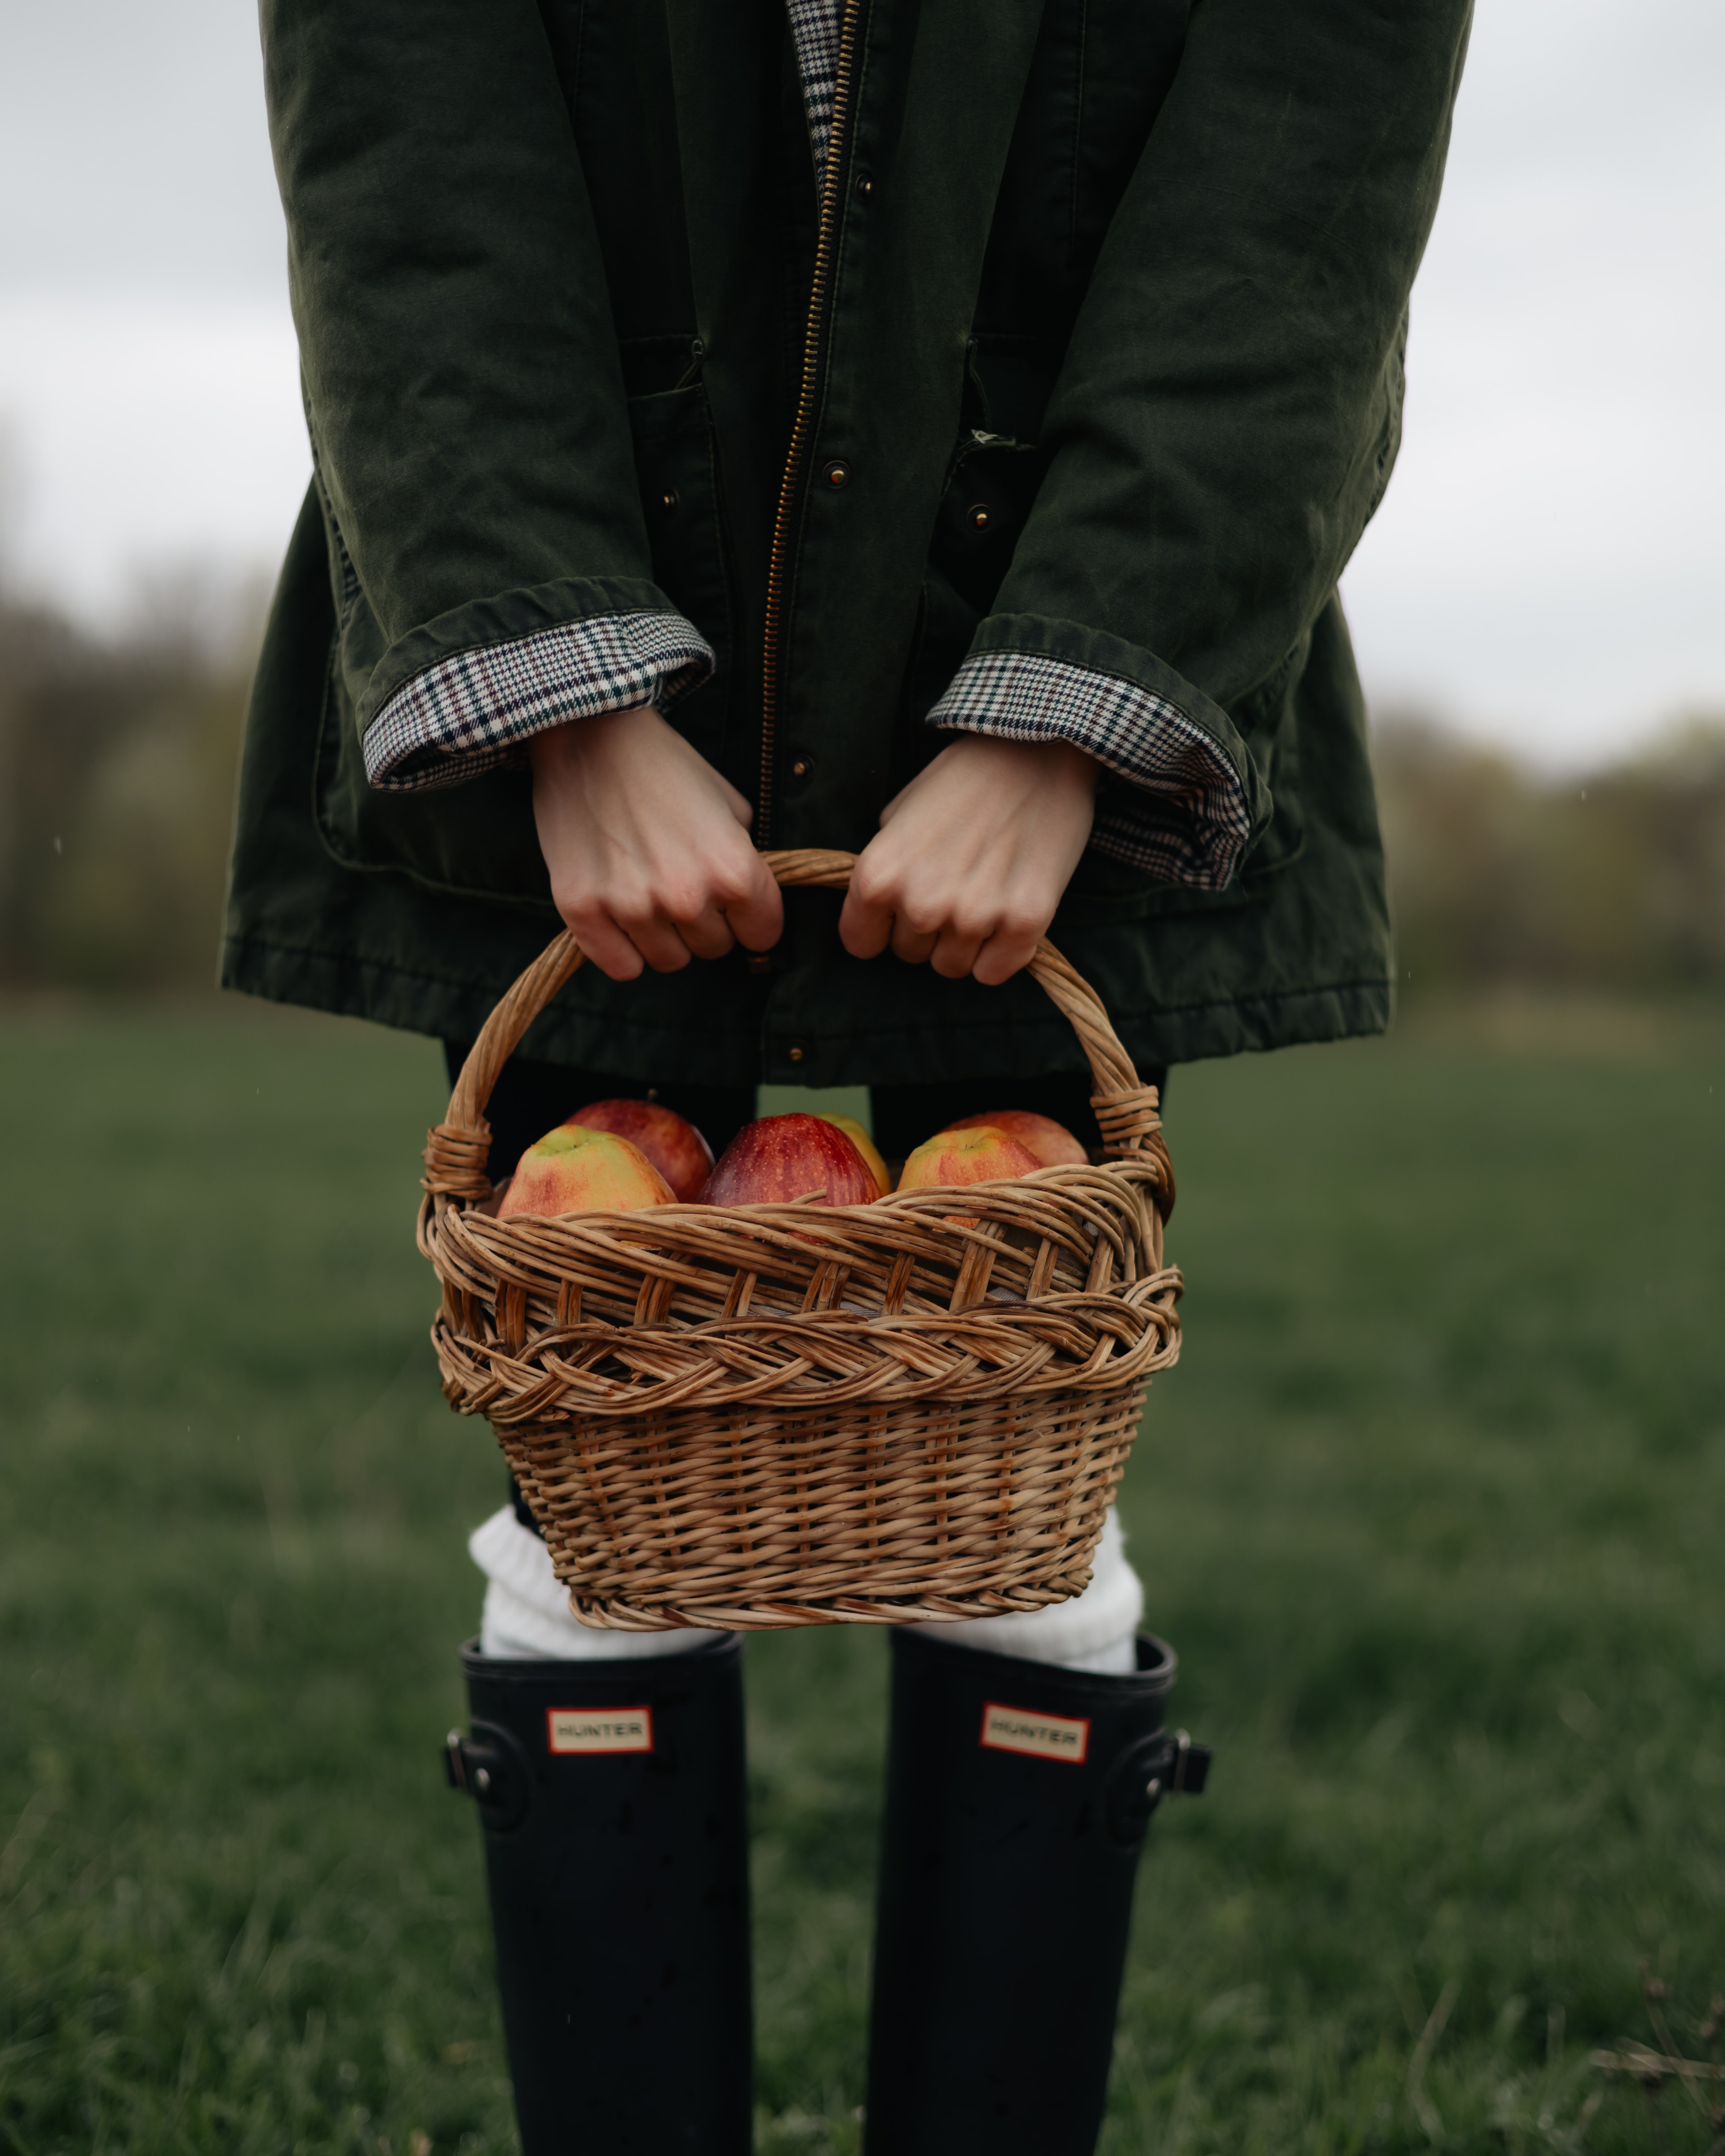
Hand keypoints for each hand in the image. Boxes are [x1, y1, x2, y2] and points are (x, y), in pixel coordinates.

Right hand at [529, 705, 782, 980]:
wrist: (589, 735)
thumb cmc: (665, 766)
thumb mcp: (731, 805)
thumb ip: (745, 859)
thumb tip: (750, 903)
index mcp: (732, 869)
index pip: (763, 935)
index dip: (752, 920)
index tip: (736, 907)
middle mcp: (685, 896)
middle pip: (714, 949)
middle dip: (706, 923)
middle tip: (683, 886)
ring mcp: (631, 907)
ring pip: (669, 961)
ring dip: (665, 937)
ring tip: (650, 893)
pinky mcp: (582, 910)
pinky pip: (622, 966)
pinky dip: (624, 950)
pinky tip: (621, 916)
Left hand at [839, 735, 1097, 984]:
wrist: (1040, 751)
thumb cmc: (964, 776)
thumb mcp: (900, 812)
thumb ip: (886, 865)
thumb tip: (881, 906)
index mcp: (879, 875)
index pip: (860, 943)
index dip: (879, 930)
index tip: (897, 915)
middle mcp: (921, 903)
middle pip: (910, 955)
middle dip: (926, 930)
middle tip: (953, 888)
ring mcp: (974, 916)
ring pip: (953, 966)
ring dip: (964, 942)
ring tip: (983, 894)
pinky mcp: (1025, 923)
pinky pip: (995, 972)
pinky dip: (1001, 953)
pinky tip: (1007, 914)